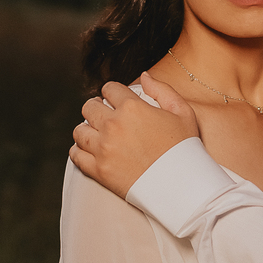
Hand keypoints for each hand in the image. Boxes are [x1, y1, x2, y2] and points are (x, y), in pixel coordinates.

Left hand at [70, 74, 199, 198]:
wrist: (182, 186)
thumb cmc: (185, 148)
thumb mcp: (183, 112)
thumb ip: (162, 89)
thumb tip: (144, 76)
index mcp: (132, 107)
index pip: (109, 89)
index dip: (112, 92)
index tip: (115, 99)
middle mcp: (113, 125)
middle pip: (89, 107)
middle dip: (96, 108)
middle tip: (103, 114)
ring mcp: (103, 148)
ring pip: (79, 130)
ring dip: (86, 129)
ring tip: (95, 133)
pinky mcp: (98, 170)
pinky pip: (76, 155)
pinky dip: (79, 151)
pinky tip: (89, 150)